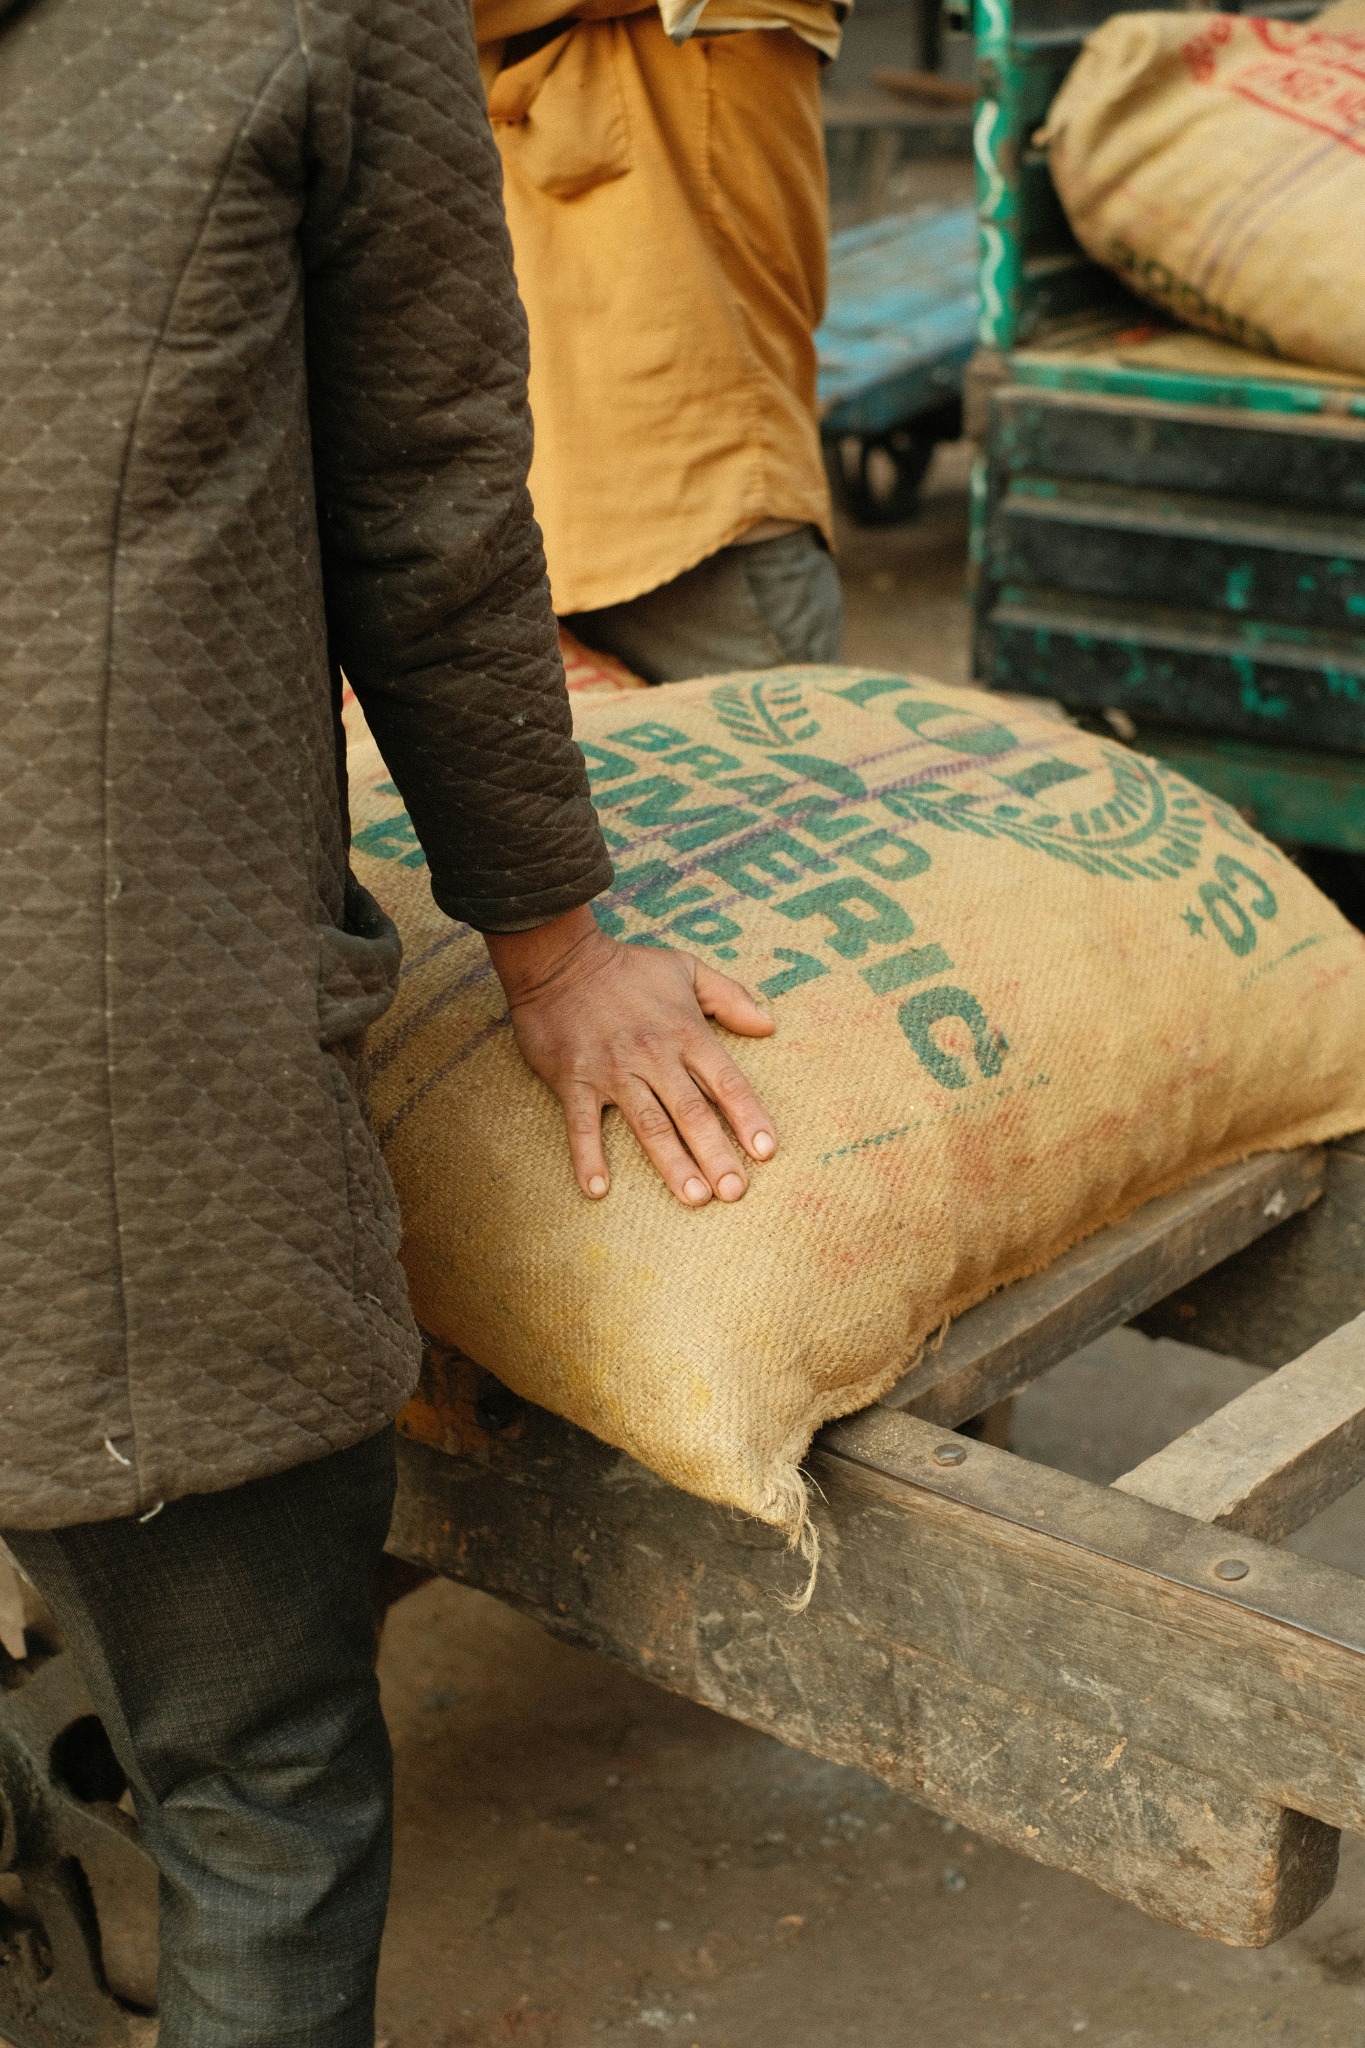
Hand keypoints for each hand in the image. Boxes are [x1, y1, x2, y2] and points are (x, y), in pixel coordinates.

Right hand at [484, 905, 775, 1206]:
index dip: (748, 1116)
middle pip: (691, 1112)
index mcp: (685, 1033)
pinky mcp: (575, 1080)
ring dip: (672, 1163)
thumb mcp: (686, 969)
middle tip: (734, 1191)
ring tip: (694, 1198)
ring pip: (648, 1125)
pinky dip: (587, 1157)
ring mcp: (613, 1071)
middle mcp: (654, 1057)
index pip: (726, 1081)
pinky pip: (582, 1125)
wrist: (559, 960)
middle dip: (715, 1153)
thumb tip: (769, 1024)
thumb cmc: (627, 968)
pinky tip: (597, 1190)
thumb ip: (730, 996)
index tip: (765, 1151)